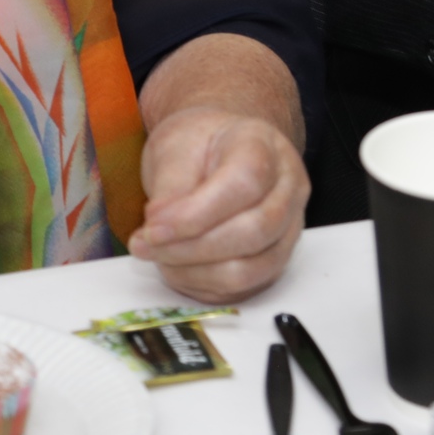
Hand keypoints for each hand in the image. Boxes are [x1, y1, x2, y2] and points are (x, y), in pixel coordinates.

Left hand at [128, 106, 306, 301]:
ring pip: (251, 269)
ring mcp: (288, 228)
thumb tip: (159, 229)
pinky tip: (175, 266)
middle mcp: (288, 187)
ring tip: (158, 257)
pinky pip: (242, 289)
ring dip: (195, 273)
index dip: (196, 213)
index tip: (153, 227)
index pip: (244, 183)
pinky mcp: (274, 260)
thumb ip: (170, 186)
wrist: (217, 150)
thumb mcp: (175, 146)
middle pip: (254, 232)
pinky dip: (201, 285)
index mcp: (264, 145)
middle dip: (191, 249)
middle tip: (146, 245)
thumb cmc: (199, 145)